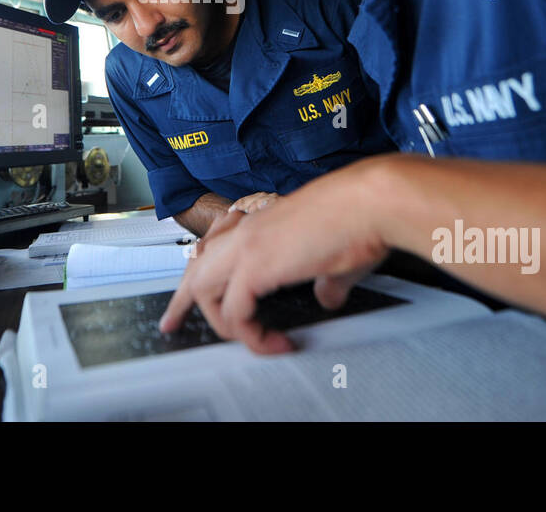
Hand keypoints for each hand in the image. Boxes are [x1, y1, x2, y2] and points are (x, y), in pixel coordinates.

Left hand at [161, 157, 395, 352]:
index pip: (211, 249)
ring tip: (251, 342)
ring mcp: (247, 246)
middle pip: (195, 269)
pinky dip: (251, 336)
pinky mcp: (256, 266)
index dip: (197, 275)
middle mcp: (247, 231)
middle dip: (181, 302)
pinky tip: (274, 343)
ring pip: (203, 290)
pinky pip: (234, 313)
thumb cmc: (361, 220)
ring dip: (221, 324)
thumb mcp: (335, 257)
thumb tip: (326, 295)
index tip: (188, 296)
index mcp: (261, 223)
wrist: (371, 202)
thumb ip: (325, 280)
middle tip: (174, 325)